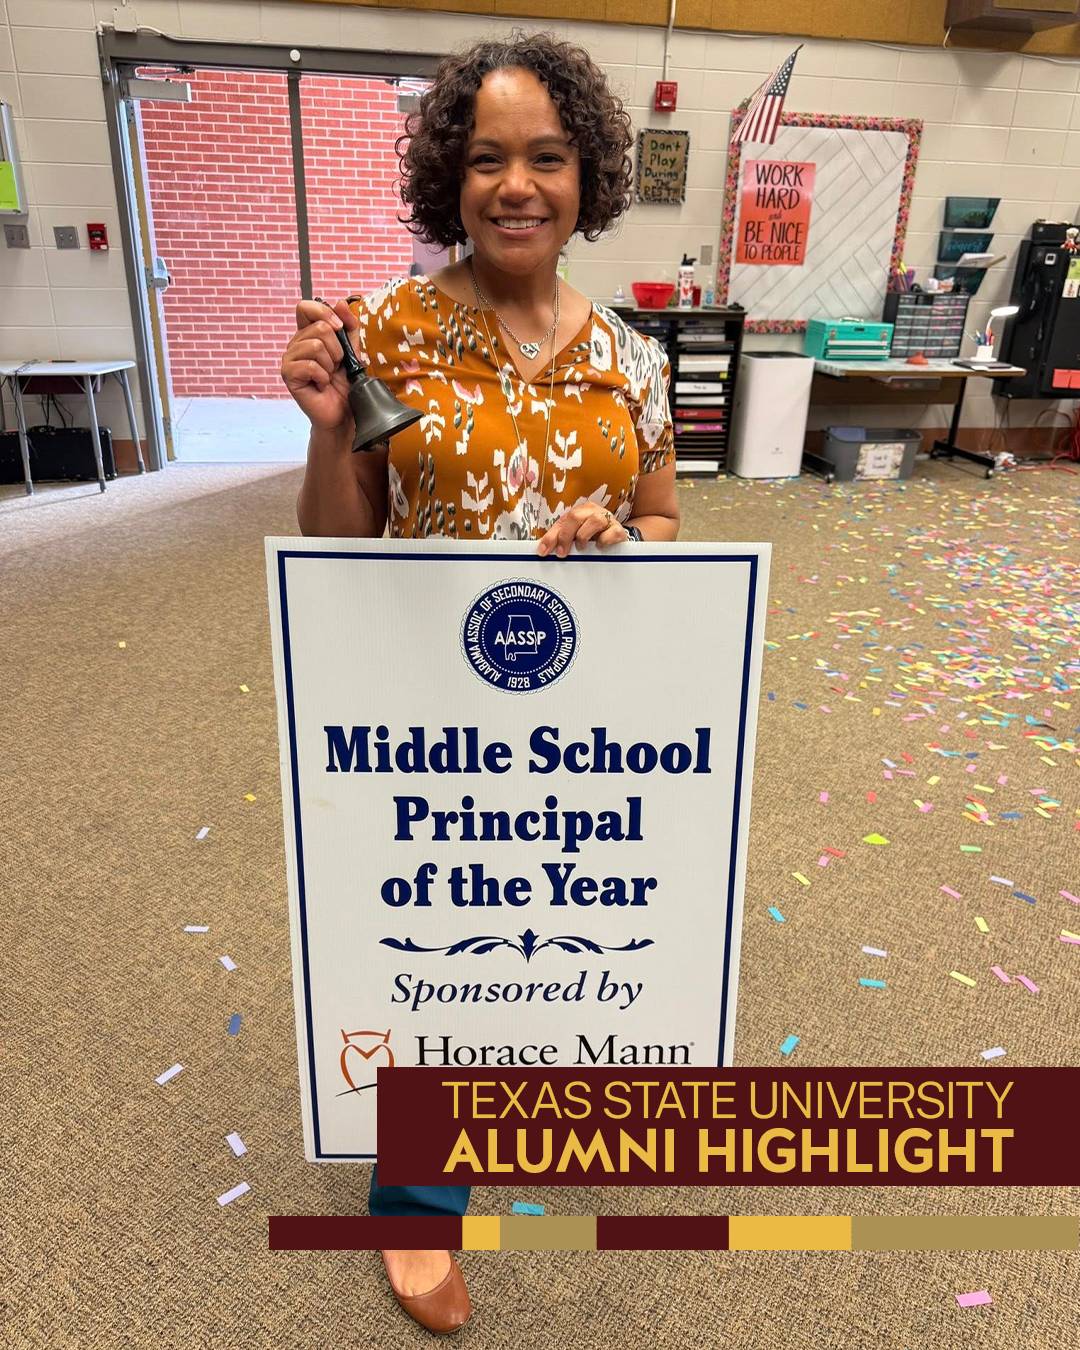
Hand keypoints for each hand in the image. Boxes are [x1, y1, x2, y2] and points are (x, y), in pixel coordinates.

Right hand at [280, 298, 358, 430]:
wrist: (344, 412)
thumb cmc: (345, 383)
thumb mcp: (353, 351)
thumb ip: (349, 327)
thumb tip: (340, 303)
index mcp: (307, 334)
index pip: (305, 307)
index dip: (324, 312)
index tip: (339, 328)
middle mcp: (296, 343)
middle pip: (319, 327)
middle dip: (337, 349)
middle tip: (335, 366)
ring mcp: (289, 359)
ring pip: (315, 345)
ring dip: (330, 364)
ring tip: (328, 376)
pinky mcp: (288, 374)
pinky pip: (310, 365)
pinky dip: (323, 377)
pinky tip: (321, 385)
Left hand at [537, 504, 627, 557]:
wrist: (617, 536)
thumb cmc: (593, 535)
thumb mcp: (574, 536)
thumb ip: (559, 540)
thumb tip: (542, 550)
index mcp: (579, 511)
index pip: (562, 521)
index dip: (551, 537)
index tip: (543, 552)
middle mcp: (592, 512)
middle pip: (575, 517)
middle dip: (565, 536)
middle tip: (562, 553)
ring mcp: (607, 519)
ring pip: (595, 520)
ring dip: (584, 536)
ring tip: (581, 547)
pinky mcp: (619, 530)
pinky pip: (612, 532)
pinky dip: (604, 540)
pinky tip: (599, 546)